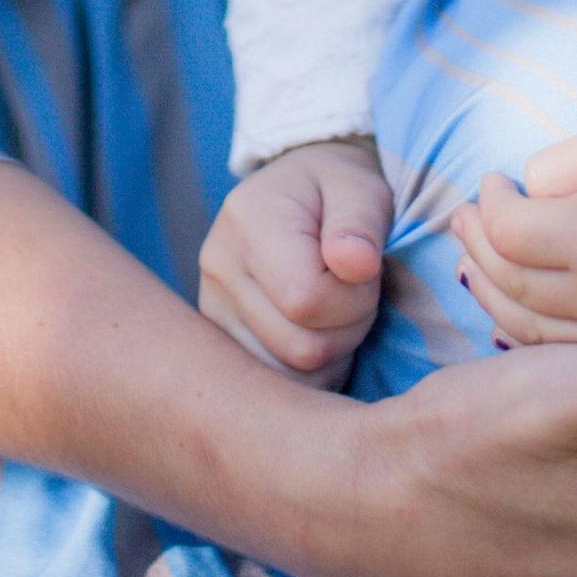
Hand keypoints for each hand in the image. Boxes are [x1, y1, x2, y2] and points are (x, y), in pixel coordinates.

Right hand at [199, 138, 390, 385]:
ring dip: (330, 354)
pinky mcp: (219, 338)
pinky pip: (276, 385)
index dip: (354, 299)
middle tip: (356, 293)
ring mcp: (211, 307)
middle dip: (348, 329)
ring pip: (289, 376)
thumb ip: (360, 225)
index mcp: (248, 221)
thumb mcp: (361, 190)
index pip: (308, 301)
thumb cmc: (336, 191)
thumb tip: (355, 265)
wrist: (298, 192)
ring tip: (334, 309)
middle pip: (299, 347)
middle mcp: (218, 267)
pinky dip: (309, 372)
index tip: (366, 272)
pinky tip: (317, 332)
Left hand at [454, 114, 576, 343]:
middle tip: (465, 218)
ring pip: (533, 330)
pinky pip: (573, 357)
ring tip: (480, 260)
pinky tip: (521, 310)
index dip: (488, 202)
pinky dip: (535, 332)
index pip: (505, 230)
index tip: (494, 182)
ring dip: (496, 292)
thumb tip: (524, 200)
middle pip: (510, 282)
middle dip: (479, 247)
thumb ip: (559, 170)